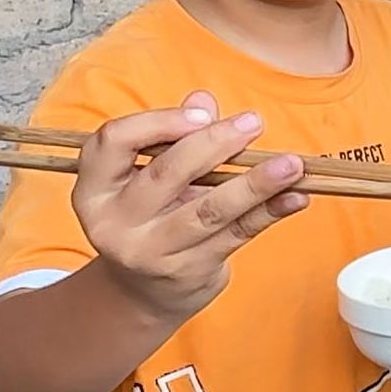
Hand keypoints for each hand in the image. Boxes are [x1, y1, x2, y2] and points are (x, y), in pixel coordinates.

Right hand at [73, 91, 305, 321]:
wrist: (143, 291)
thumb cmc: (150, 214)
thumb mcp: (147, 176)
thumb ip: (173, 137)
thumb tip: (205, 100)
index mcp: (94, 188)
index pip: (115, 141)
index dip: (159, 122)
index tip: (201, 113)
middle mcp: (114, 222)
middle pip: (166, 174)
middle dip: (214, 144)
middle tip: (253, 122)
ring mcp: (150, 251)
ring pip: (209, 210)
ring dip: (255, 184)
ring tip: (291, 164)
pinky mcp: (188, 271)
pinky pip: (235, 235)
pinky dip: (270, 213)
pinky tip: (296, 196)